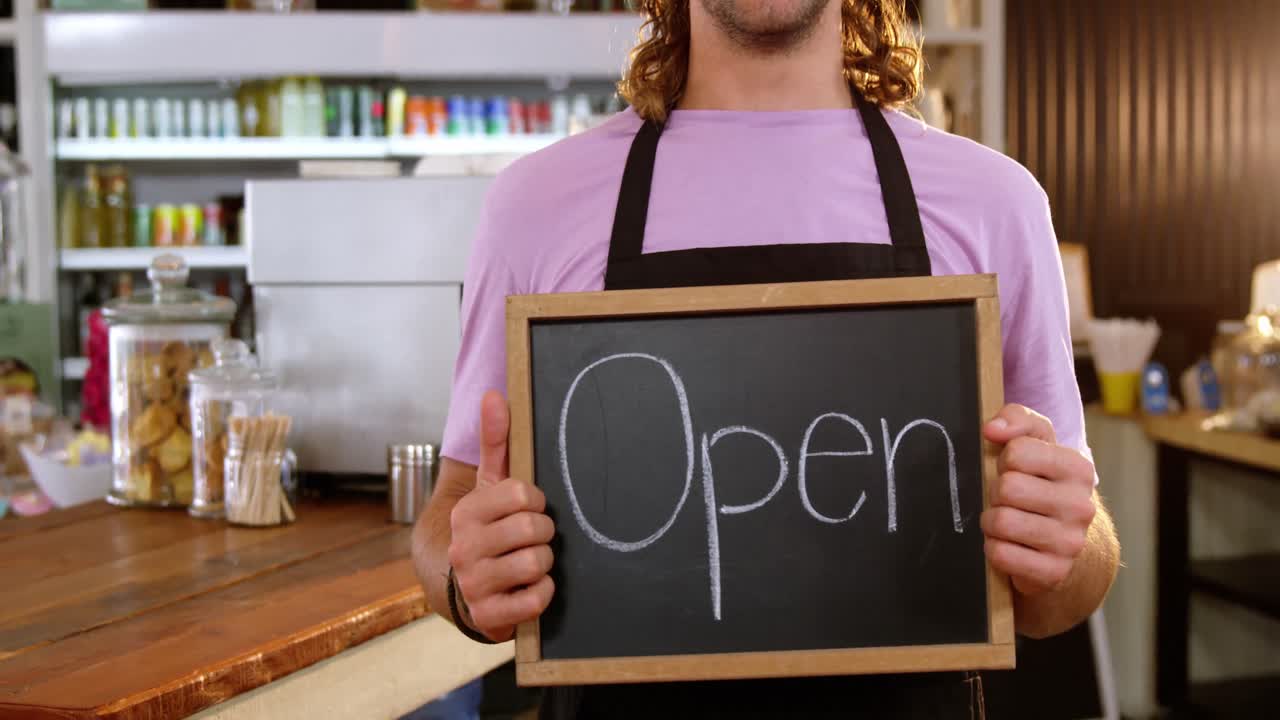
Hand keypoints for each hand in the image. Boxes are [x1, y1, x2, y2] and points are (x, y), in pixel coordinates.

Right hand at [447, 390, 555, 641]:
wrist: (461, 587)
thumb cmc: (486, 529)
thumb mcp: (488, 486)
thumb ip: (495, 442)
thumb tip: (494, 394)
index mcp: (466, 512)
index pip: (523, 494)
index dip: (537, 502)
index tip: (529, 509)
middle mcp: (463, 547)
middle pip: (534, 529)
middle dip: (544, 534)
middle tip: (532, 538)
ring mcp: (473, 583)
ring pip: (538, 563)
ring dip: (544, 564)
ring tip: (528, 562)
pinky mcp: (488, 616)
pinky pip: (537, 600)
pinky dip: (542, 593)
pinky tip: (528, 587)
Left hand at [981, 404, 1096, 596]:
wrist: (1066, 542)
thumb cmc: (1041, 484)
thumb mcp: (1035, 443)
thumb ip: (1016, 420)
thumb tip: (992, 429)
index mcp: (1078, 468)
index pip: (1017, 452)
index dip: (1004, 460)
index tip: (1015, 470)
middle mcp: (1081, 505)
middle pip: (1006, 488)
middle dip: (996, 493)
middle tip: (1008, 500)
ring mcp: (1070, 542)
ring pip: (1000, 522)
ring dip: (992, 521)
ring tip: (1006, 521)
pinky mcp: (1054, 572)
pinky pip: (1000, 554)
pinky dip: (994, 549)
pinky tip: (1010, 545)